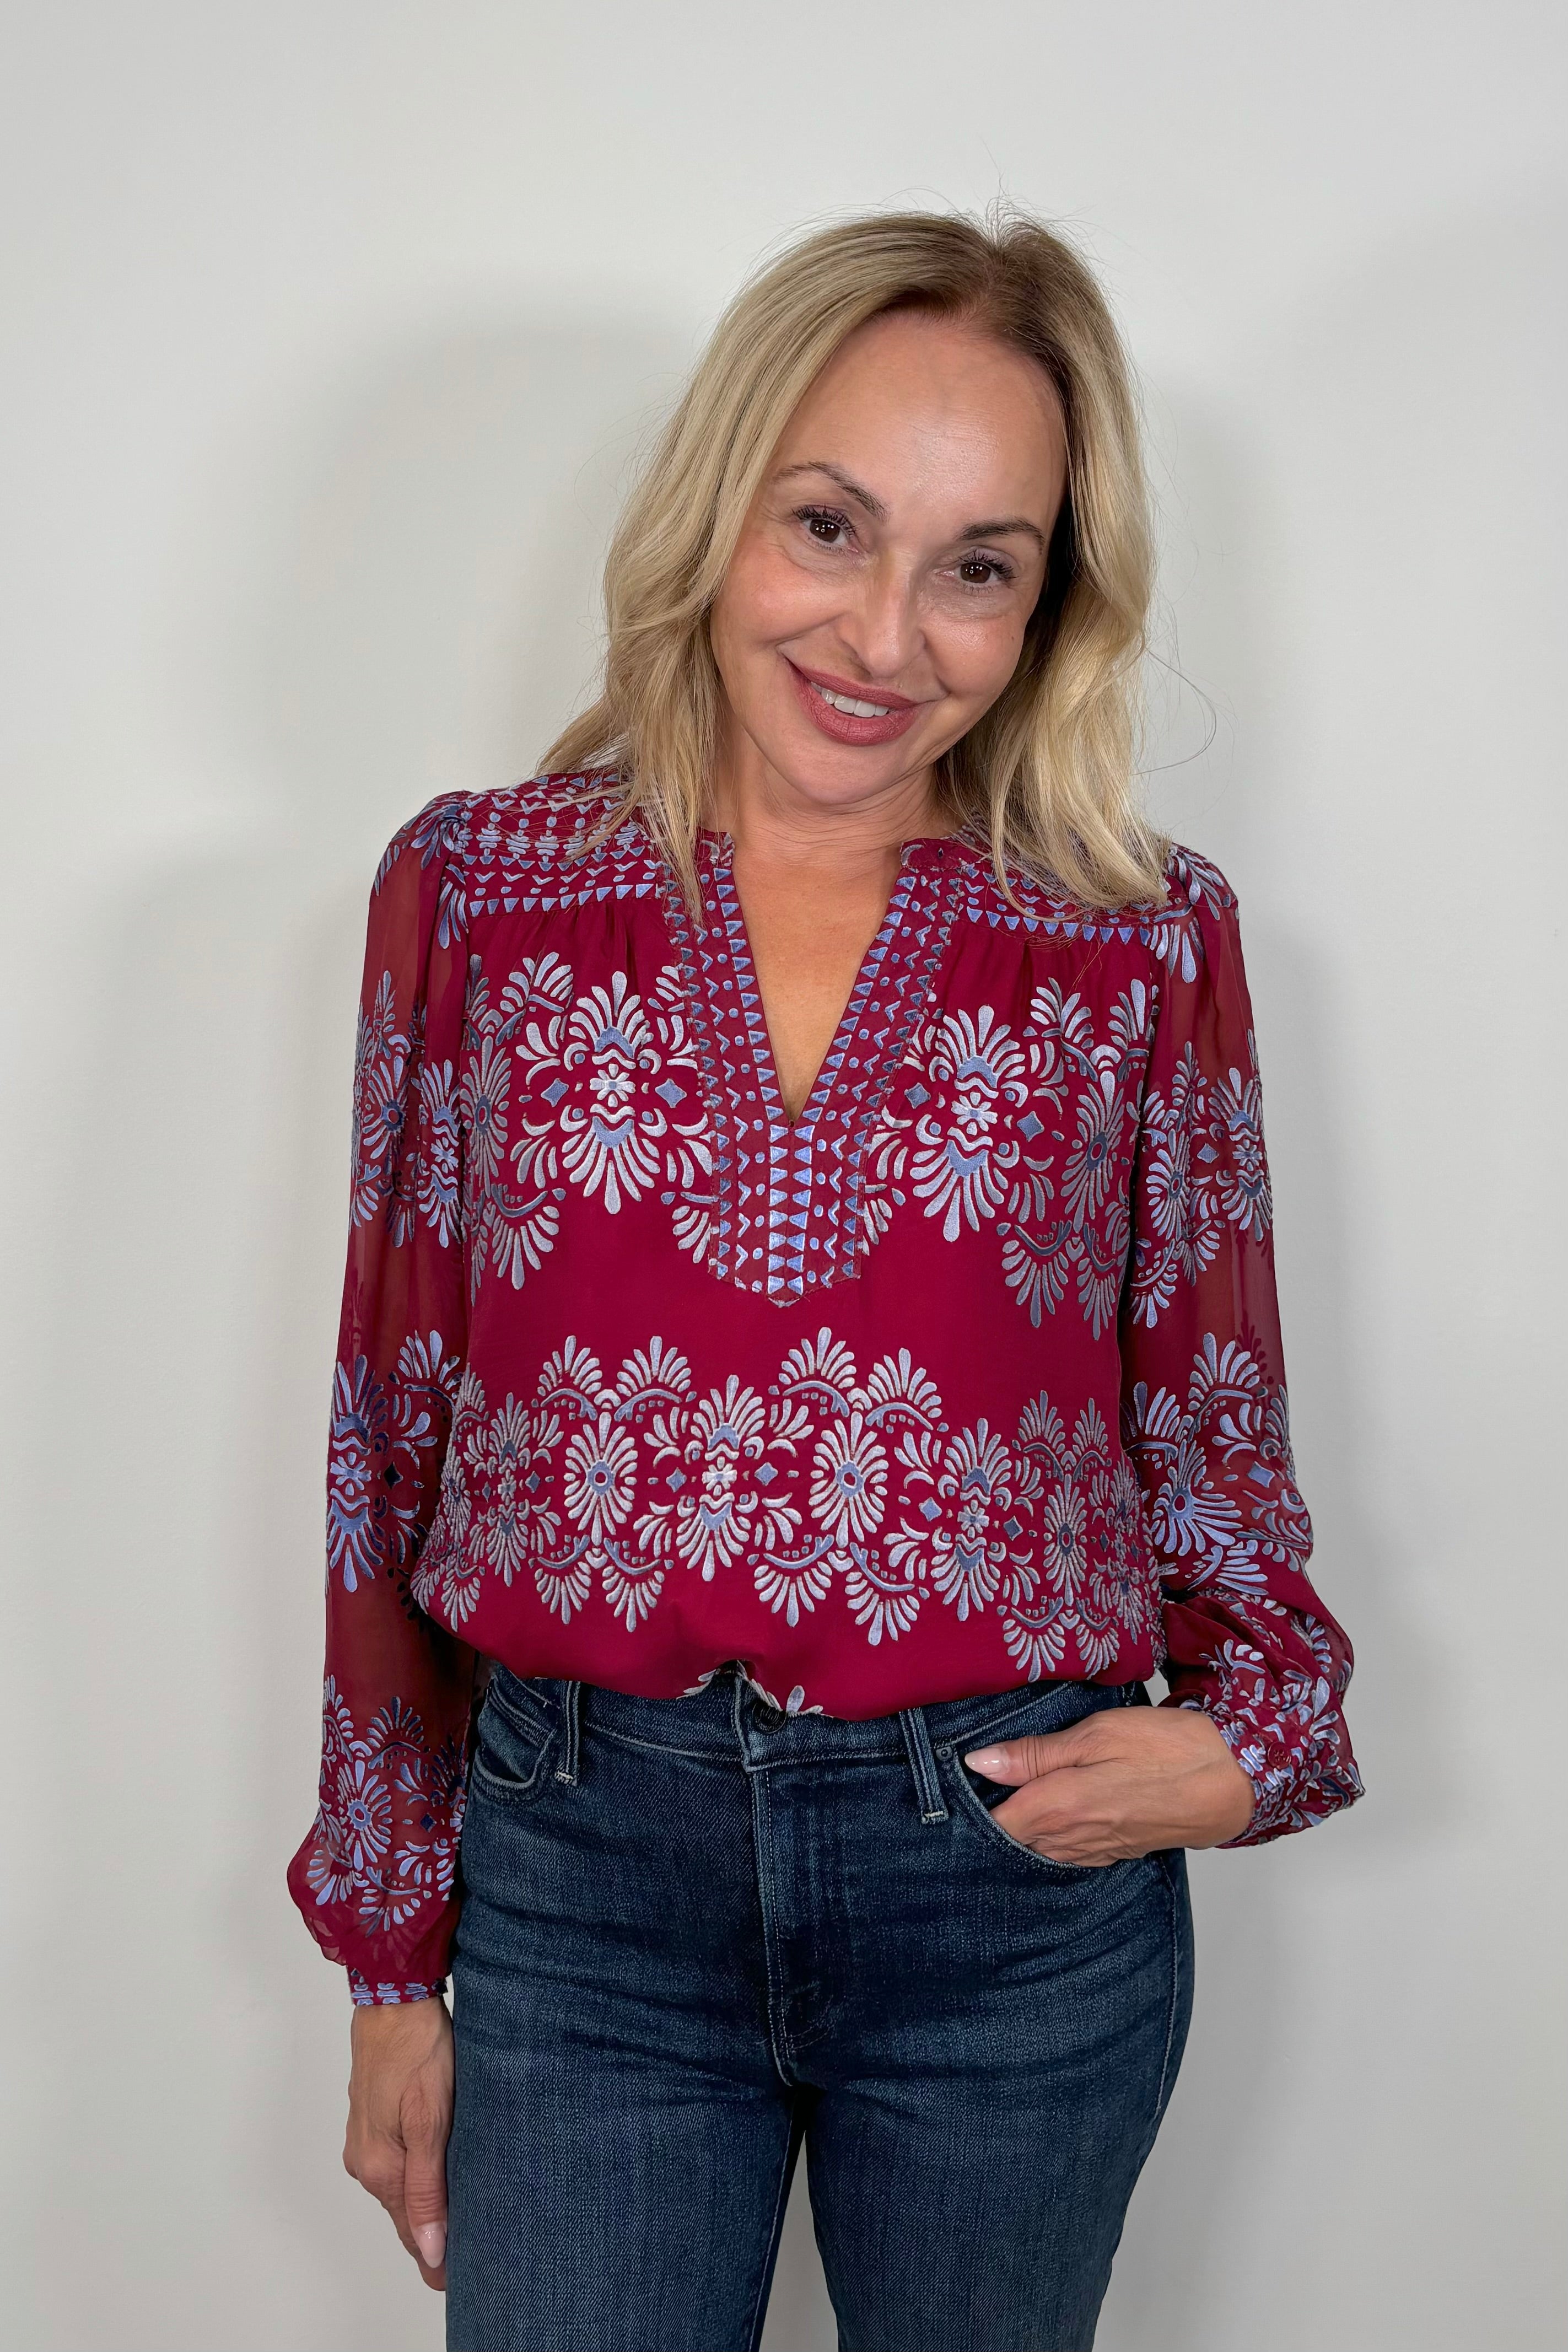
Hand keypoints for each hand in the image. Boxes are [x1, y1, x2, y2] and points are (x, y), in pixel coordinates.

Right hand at [344, 1996, 453, 2288]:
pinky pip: (395, 2165)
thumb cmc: (417, 2049)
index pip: (410, 2232)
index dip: (434, 2260)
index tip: (457, 2283)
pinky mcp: (372, 2120)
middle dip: (429, 2239)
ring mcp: (365, 2141)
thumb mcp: (431, 2120)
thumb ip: (428, 2188)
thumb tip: (428, 2248)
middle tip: (463, 2261)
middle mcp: (365, 2161)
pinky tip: (435, 2182)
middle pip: (403, 2214)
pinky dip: (415, 2181)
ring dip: (423, 2209)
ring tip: (454, 2229)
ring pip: (399, 2189)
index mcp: (381, 2168)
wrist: (393, 1998)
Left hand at [963, 1704, 1254, 1863]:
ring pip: (1039, 1847)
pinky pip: (1067, 1852)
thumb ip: (1034, 1753)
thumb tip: (979, 1763)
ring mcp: (1095, 1851)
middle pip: (1012, 1838)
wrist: (1231, 1781)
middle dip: (993, 1815)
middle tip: (982, 1781)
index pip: (994, 1821)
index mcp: (1058, 1808)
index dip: (972, 1803)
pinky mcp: (1115, 1852)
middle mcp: (1071, 1840)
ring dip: (1024, 1825)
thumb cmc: (1167, 1749)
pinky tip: (1055, 1809)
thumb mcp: (1096, 1734)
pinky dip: (1052, 1834)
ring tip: (1016, 1790)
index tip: (961, 1781)